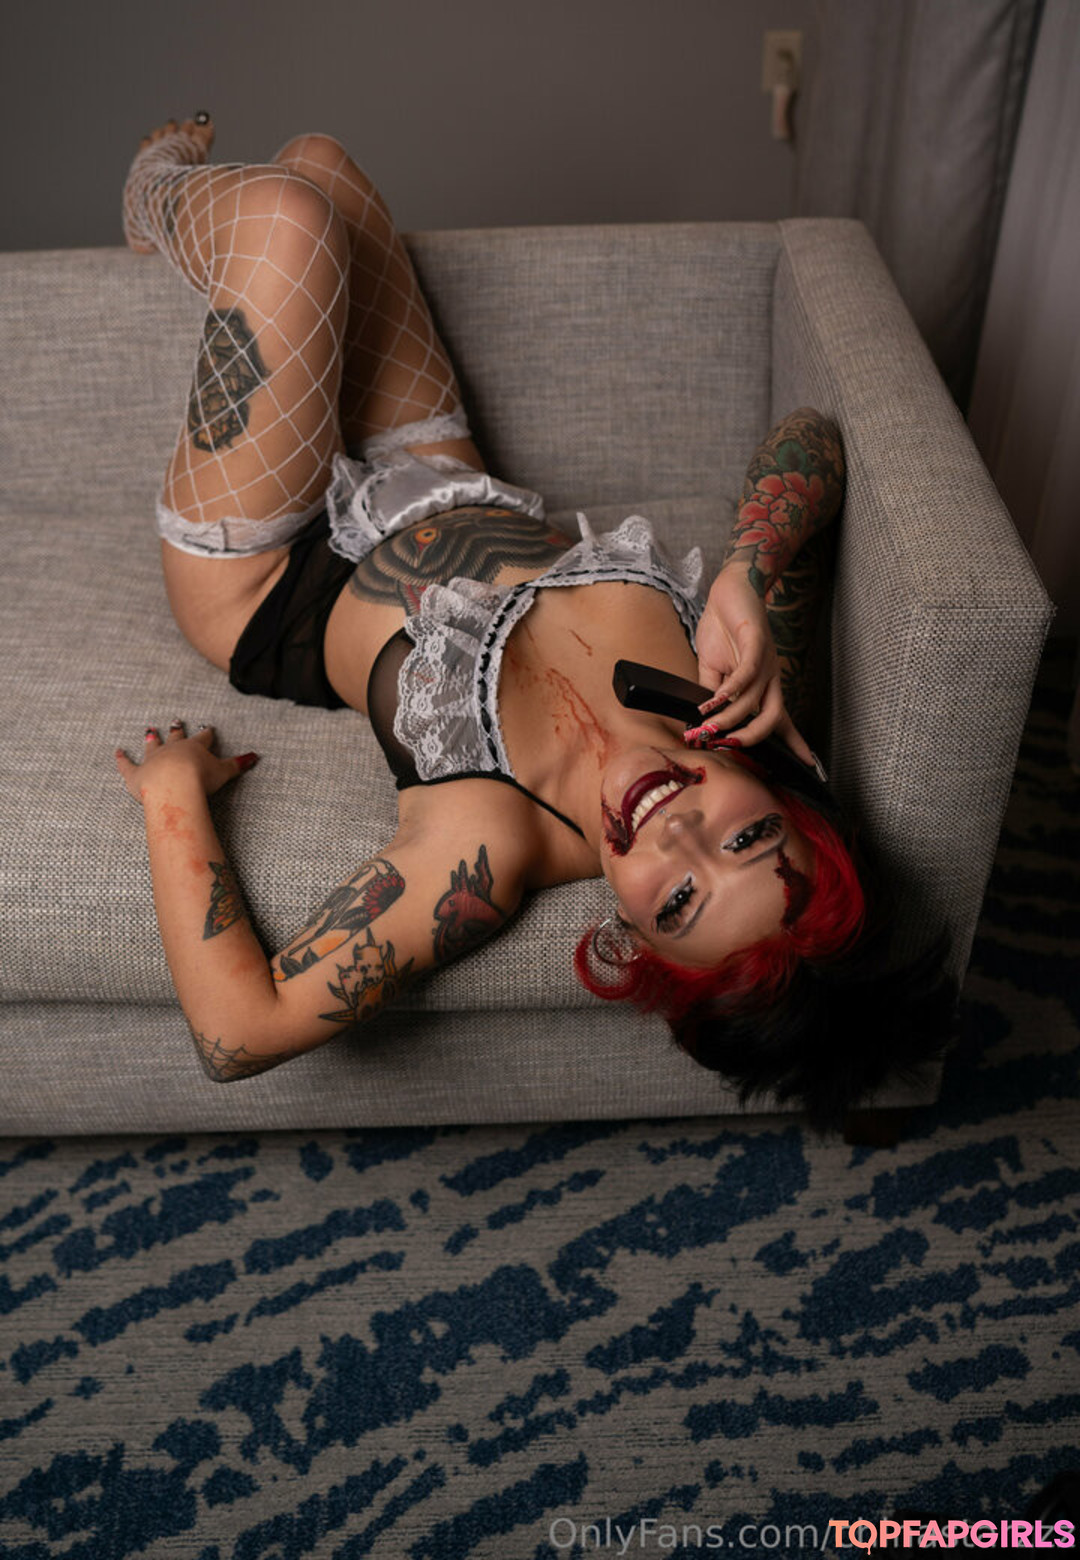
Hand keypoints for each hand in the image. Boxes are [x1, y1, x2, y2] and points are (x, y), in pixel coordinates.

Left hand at [115, 719, 258, 801]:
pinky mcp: (135, 774)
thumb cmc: (199, 780)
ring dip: (151, 738)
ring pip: (151, 746)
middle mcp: (172, 750)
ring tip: (150, 730)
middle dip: (176, 729)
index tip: (208, 728)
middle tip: (176, 720)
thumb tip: (255, 756)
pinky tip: (117, 751)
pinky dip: (121, 758)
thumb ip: (238, 764)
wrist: (174, 786)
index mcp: (193, 748)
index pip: (202, 738)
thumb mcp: (224, 772)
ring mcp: (152, 760)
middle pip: (175, 737)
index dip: (206, 734)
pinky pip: (126, 764)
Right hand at [687, 562, 814, 764]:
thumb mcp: (712, 668)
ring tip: (706, 726)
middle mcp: (770, 677)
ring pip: (751, 700)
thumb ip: (711, 693)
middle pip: (772, 718)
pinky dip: (728, 690)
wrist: (729, 590)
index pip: (780, 720)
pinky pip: (747, 673)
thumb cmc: (723, 628)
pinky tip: (714, 700)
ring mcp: (765, 661)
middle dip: (750, 738)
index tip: (808, 766)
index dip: (794, 743)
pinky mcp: (756, 641)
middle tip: (726, 746)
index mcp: (763, 685)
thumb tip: (703, 719)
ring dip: (727, 718)